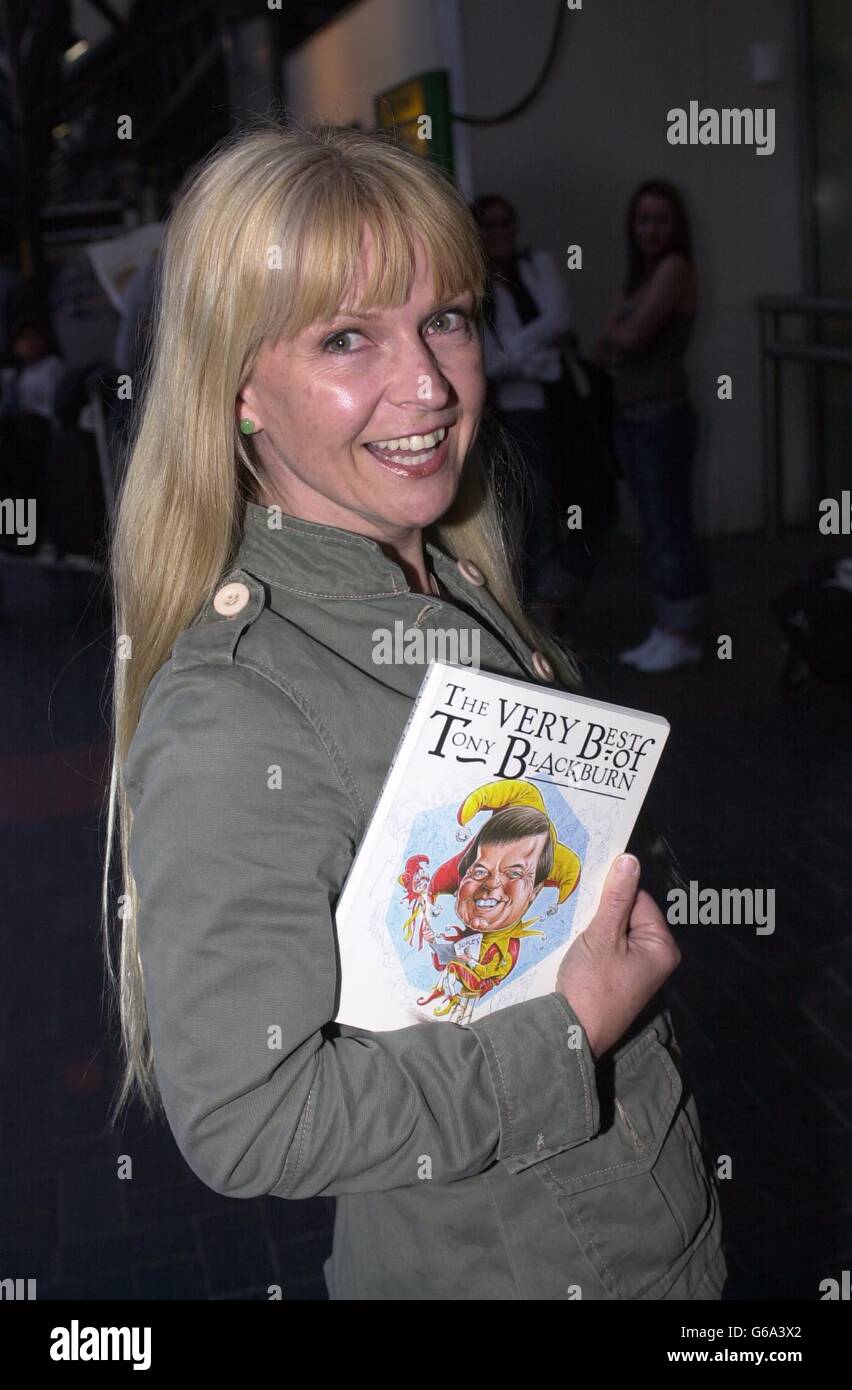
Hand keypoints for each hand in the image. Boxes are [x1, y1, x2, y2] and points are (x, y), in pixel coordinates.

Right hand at [555, 856, 680, 1058]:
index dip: (613, 900)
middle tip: (582, 926)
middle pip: (629, 915)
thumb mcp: (602, 935)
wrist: (572, 1032)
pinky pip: (610, 950)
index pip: (640, 900)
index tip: (590, 907)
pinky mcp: (622, 980)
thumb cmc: (592, 985)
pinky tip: (579, 954)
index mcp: (662, 946)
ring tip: (579, 941)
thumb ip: (616, 897)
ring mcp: (639, 970)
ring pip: (616, 932)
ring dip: (596, 931)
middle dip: (603, 915)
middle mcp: (657, 957)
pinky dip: (593, 947)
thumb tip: (629, 859)